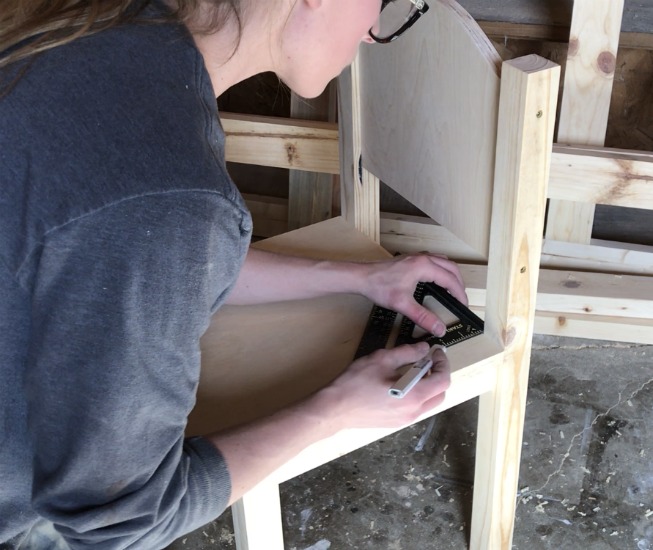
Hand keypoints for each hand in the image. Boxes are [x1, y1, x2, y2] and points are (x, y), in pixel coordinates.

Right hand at [320, 342, 450, 429]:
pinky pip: (416, 409)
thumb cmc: (356, 383)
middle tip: (426, 361)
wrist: (335, 408)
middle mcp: (414, 412)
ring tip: (412, 371)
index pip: (443, 380)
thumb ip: (407, 353)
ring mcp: (405, 420)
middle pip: (440, 394)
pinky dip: (417, 395)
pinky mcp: (395, 423)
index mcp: (414, 396)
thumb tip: (423, 349)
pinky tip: (400, 384)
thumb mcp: (382, 359)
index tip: (436, 352)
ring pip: (429, 403)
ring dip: (428, 386)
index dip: (443, 363)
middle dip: (438, 375)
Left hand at [362, 254, 467, 336]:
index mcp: (424, 266)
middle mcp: (423, 258)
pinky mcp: (411, 259)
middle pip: (451, 267)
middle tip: (460, 299)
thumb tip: (439, 328)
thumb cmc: (379, 287)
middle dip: (458, 283)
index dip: (459, 293)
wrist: (362, 277)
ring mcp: (416, 256)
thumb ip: (423, 317)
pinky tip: (436, 280)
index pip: (450, 279)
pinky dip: (441, 269)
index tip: (463, 305)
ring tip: (453, 289)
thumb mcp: (403, 305)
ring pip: (443, 261)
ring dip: (451, 274)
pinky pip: (434, 260)